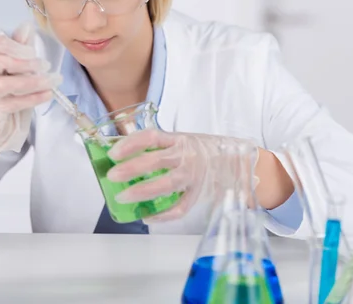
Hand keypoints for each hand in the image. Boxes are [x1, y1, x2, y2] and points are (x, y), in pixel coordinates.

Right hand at [0, 22, 61, 157]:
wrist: (3, 125)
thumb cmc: (10, 92)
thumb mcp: (17, 67)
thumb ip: (20, 47)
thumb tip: (26, 26)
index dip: (9, 44)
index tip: (31, 50)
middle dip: (21, 62)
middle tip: (45, 65)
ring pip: (3, 84)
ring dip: (32, 81)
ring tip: (52, 80)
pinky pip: (11, 103)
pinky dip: (33, 98)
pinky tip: (47, 93)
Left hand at [106, 129, 257, 221]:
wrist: (240, 162)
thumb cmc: (204, 151)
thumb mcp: (184, 141)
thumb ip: (161, 147)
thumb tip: (124, 156)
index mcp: (180, 139)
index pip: (152, 137)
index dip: (131, 143)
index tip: (113, 152)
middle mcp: (187, 155)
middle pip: (156, 160)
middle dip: (131, 168)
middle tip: (113, 176)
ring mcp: (194, 176)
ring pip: (166, 184)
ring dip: (142, 191)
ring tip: (124, 197)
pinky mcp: (199, 194)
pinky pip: (180, 207)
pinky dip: (162, 214)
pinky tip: (147, 216)